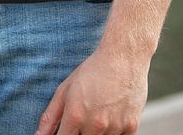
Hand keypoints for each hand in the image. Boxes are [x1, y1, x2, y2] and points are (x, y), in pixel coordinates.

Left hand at [33, 43, 148, 133]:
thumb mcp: (66, 88)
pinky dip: (115, 132)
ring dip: (99, 133)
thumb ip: (51, 115)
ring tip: (100, 112)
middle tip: (85, 116)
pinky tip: (113, 115)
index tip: (67, 131)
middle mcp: (95, 125)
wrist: (124, 57)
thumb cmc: (93, 70)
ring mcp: (114, 127)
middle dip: (81, 133)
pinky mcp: (131, 127)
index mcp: (76, 115)